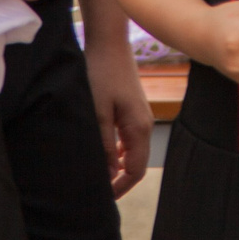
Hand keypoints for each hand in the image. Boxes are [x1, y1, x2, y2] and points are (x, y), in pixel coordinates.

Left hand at [82, 34, 154, 196]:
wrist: (108, 41)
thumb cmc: (101, 73)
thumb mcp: (97, 112)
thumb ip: (102, 145)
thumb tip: (107, 174)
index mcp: (138, 128)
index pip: (136, 170)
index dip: (120, 188)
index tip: (101, 198)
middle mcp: (144, 125)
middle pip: (136, 164)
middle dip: (118, 180)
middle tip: (96, 190)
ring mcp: (139, 116)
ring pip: (131, 152)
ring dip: (116, 165)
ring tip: (95, 174)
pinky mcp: (132, 108)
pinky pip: (127, 139)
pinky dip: (115, 151)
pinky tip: (100, 151)